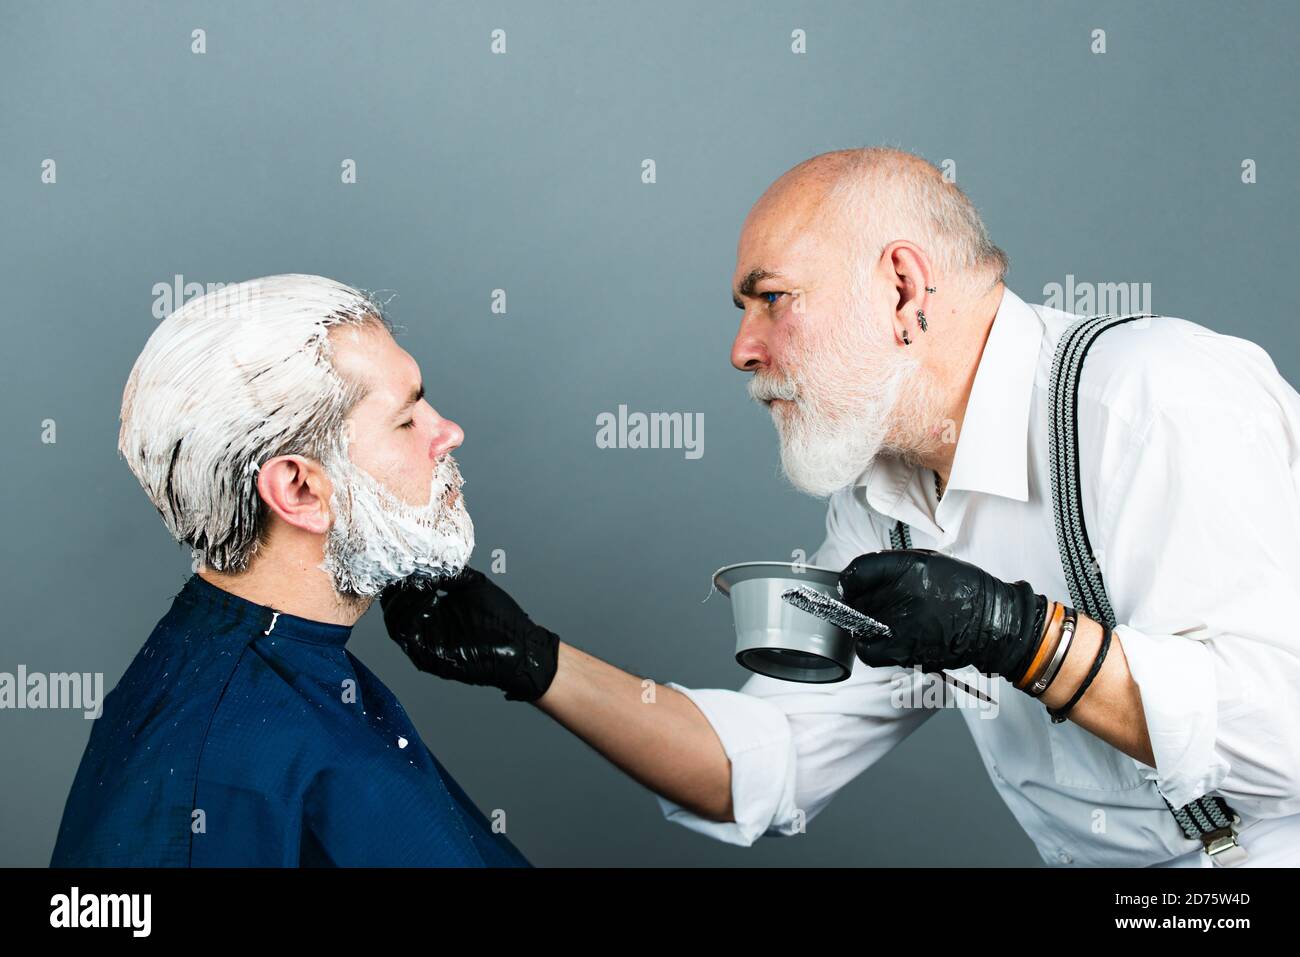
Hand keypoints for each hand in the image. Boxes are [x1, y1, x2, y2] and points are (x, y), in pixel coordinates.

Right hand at [379, 567, 559, 701]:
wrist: (520, 646)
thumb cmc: (501, 618)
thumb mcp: (473, 584)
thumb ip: (450, 572)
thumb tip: (428, 559)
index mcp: (434, 610)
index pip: (404, 594)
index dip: (402, 576)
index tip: (406, 557)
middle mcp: (425, 626)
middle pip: (393, 607)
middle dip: (396, 586)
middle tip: (406, 569)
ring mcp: (424, 643)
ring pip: (394, 620)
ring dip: (401, 598)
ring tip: (416, 581)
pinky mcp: (427, 657)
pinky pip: (405, 636)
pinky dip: (409, 614)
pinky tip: (425, 595)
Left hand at [838, 549, 1047, 681]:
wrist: (992, 623)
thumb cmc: (964, 590)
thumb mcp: (930, 560)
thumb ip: (895, 566)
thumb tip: (863, 577)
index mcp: (909, 566)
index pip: (857, 571)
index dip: (850, 578)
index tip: (852, 583)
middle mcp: (902, 593)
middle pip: (855, 599)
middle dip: (856, 601)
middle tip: (865, 603)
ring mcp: (902, 624)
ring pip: (858, 624)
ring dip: (861, 623)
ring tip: (874, 621)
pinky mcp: (905, 650)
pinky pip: (868, 651)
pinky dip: (868, 646)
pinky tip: (879, 640)